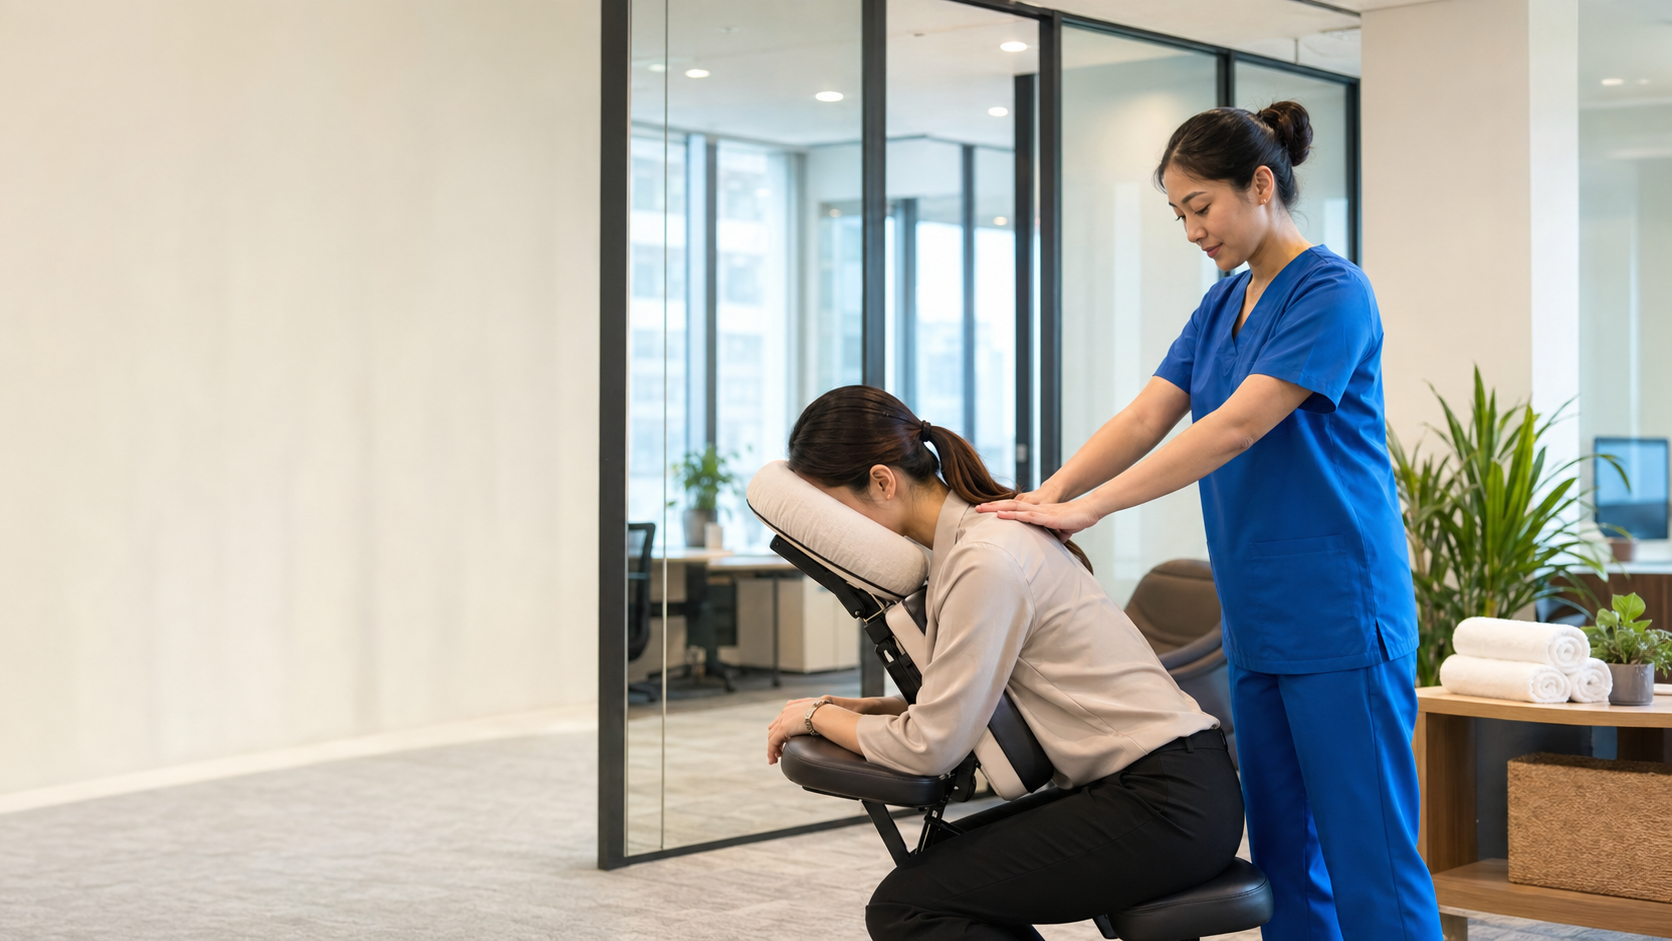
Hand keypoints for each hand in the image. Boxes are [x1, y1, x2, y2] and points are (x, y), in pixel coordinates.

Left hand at [767, 697, 821, 764]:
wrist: (825, 714)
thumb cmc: (827, 715)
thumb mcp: (818, 713)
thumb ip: (814, 716)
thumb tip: (819, 724)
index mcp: (793, 706)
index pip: (781, 720)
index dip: (780, 732)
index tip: (784, 742)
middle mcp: (786, 711)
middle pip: (774, 728)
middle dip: (775, 741)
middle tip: (779, 752)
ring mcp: (783, 719)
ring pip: (772, 736)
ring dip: (772, 749)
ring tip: (775, 759)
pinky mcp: (782, 728)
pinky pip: (773, 742)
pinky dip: (771, 752)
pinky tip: (774, 759)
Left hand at [974, 497, 1101, 540]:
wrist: (1089, 512)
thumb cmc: (1075, 519)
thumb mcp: (1060, 530)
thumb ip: (1053, 534)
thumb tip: (1053, 542)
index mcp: (1037, 513)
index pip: (1014, 510)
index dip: (999, 509)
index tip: (985, 511)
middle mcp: (1036, 510)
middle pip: (1009, 507)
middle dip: (992, 507)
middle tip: (976, 508)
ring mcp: (1041, 512)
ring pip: (1014, 509)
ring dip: (998, 509)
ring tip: (983, 509)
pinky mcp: (1047, 517)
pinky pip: (1027, 516)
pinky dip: (1013, 516)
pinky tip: (1002, 515)